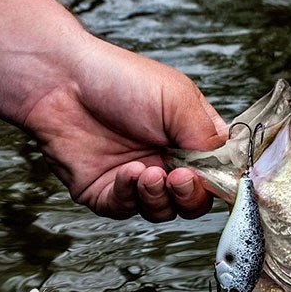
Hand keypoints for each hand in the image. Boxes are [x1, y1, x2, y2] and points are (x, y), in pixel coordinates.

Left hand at [23, 35, 227, 221]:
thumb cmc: (120, 80)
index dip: (221, 182)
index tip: (217, 181)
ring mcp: (139, 177)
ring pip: (164, 211)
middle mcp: (167, 159)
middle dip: (190, 195)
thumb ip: (207, 138)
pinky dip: (130, 195)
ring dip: (159, 197)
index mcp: (191, 136)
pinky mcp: (108, 191)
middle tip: (178, 177)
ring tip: (148, 172)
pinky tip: (126, 172)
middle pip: (195, 199)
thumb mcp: (179, 100)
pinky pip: (127, 210)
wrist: (61, 83)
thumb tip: (230, 171)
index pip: (218, 171)